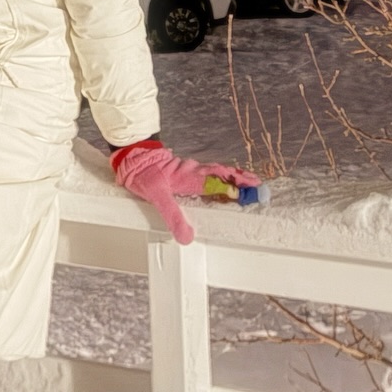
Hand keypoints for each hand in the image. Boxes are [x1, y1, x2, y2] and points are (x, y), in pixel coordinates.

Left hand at [112, 142, 259, 245]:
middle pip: (223, 174)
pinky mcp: (185, 170)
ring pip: (218, 171)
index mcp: (190, 178)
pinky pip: (209, 172)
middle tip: (260, 187)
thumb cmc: (143, 172)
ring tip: (249, 183)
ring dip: (234, 177)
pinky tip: (224, 181)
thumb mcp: (156, 196)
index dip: (234, 189)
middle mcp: (194, 172)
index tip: (252, 194)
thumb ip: (173, 216)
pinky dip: (222, 175)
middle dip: (242, 180)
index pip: (217, 184)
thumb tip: (188, 238)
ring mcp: (190, 170)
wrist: (131, 153)